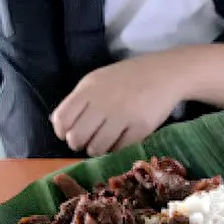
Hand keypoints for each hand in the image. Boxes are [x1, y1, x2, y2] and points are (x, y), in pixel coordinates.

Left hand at [51, 50, 193, 155]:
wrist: (164, 74)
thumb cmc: (127, 79)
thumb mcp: (97, 81)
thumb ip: (78, 100)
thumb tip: (59, 126)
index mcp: (89, 89)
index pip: (62, 119)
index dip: (62, 132)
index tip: (70, 134)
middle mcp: (103, 102)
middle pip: (77, 138)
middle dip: (80, 144)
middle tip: (89, 141)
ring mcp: (123, 115)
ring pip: (97, 148)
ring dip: (98, 150)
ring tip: (105, 142)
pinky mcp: (140, 128)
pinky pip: (119, 150)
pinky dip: (116, 150)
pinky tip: (120, 141)